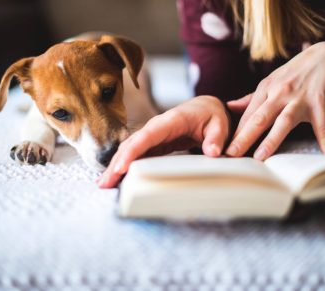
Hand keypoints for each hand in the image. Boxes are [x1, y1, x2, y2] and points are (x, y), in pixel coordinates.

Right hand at [97, 95, 229, 187]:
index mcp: (172, 121)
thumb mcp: (220, 124)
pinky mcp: (153, 144)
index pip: (148, 135)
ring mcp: (153, 135)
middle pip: (132, 144)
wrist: (206, 108)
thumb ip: (216, 138)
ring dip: (116, 166)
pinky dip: (125, 165)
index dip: (133, 151)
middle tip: (105, 184)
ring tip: (104, 185)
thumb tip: (212, 153)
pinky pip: (136, 154)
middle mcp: (157, 127)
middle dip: (117, 163)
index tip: (121, 167)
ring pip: (130, 149)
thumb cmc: (212, 115)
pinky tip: (117, 178)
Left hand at [225, 41, 324, 159]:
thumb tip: (228, 106)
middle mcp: (280, 93)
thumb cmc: (294, 74)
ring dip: (272, 140)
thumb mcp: (271, 82)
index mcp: (266, 89)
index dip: (235, 133)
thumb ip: (251, 98)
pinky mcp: (320, 102)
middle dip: (244, 137)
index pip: (247, 115)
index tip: (225, 149)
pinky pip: (322, 125)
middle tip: (231, 154)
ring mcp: (300, 98)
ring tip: (260, 157)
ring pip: (283, 121)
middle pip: (259, 118)